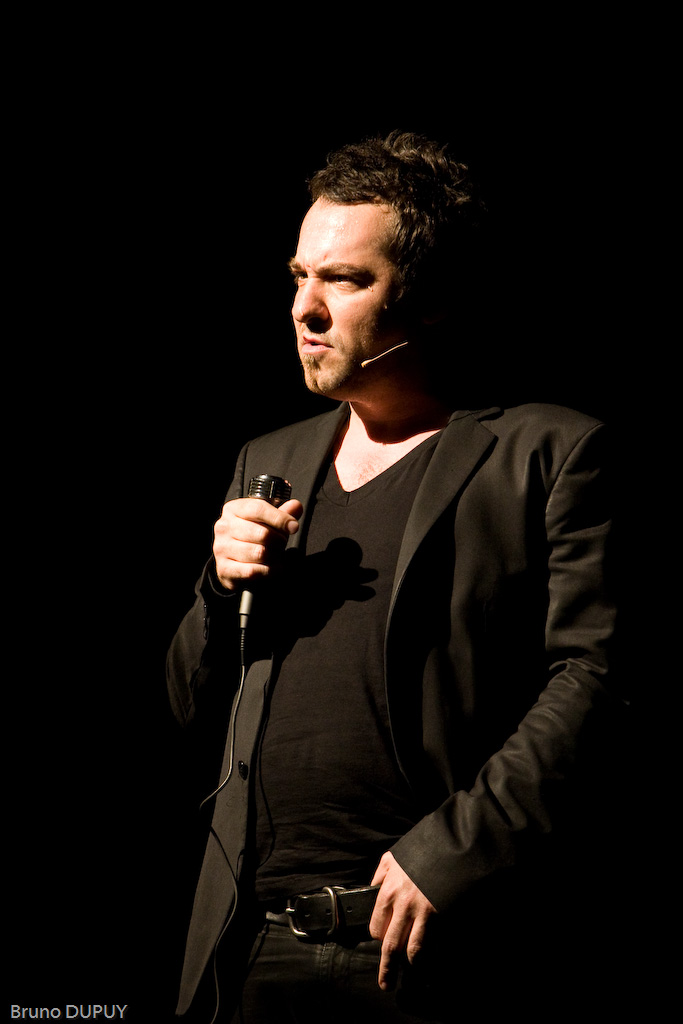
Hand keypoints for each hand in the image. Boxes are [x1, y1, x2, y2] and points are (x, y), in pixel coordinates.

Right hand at [212, 497, 302, 590]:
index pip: (258, 509)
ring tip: (276, 555)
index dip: (280, 518)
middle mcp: (224, 527)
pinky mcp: (224, 568)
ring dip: (275, 556)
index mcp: (233, 509)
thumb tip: (296, 506)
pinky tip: (272, 568)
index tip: (293, 526)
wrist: (230, 562)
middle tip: (282, 543)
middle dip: (279, 540)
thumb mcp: (264, 520)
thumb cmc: (251, 536)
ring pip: (260, 553)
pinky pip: (254, 571)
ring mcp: (222, 548)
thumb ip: (281, 513)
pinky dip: (269, 571)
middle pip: (262, 533)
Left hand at [369, 851, 436, 991]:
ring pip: (411, 949)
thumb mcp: (393, 857)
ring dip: (408, 967)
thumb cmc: (420, 851)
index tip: (383, 941)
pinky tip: (428, 966)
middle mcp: (401, 905)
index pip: (376, 927)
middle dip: (387, 968)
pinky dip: (428, 957)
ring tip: (408, 981)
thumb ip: (381, 874)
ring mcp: (421, 912)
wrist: (449, 847)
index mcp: (387, 891)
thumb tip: (375, 889)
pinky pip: (430, 943)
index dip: (379, 937)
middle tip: (385, 984)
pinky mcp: (439, 915)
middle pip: (390, 944)